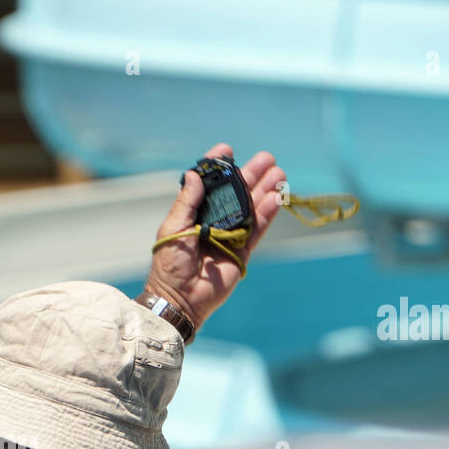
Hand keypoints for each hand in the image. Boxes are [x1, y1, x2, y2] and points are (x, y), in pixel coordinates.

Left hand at [144, 143, 284, 329]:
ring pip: (251, 208)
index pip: (209, 185)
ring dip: (265, 190)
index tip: (228, 150)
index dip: (218, 167)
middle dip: (251, 175)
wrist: (179, 298)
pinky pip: (257, 229)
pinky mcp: (242, 251)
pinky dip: (267, 213)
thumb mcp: (173, 228)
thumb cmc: (170, 264)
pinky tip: (277, 197)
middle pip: (236, 193)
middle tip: (267, 158)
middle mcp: (214, 221)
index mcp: (193, 213)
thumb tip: (194, 174)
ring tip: (279, 173)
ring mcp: (229, 235)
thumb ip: (187, 202)